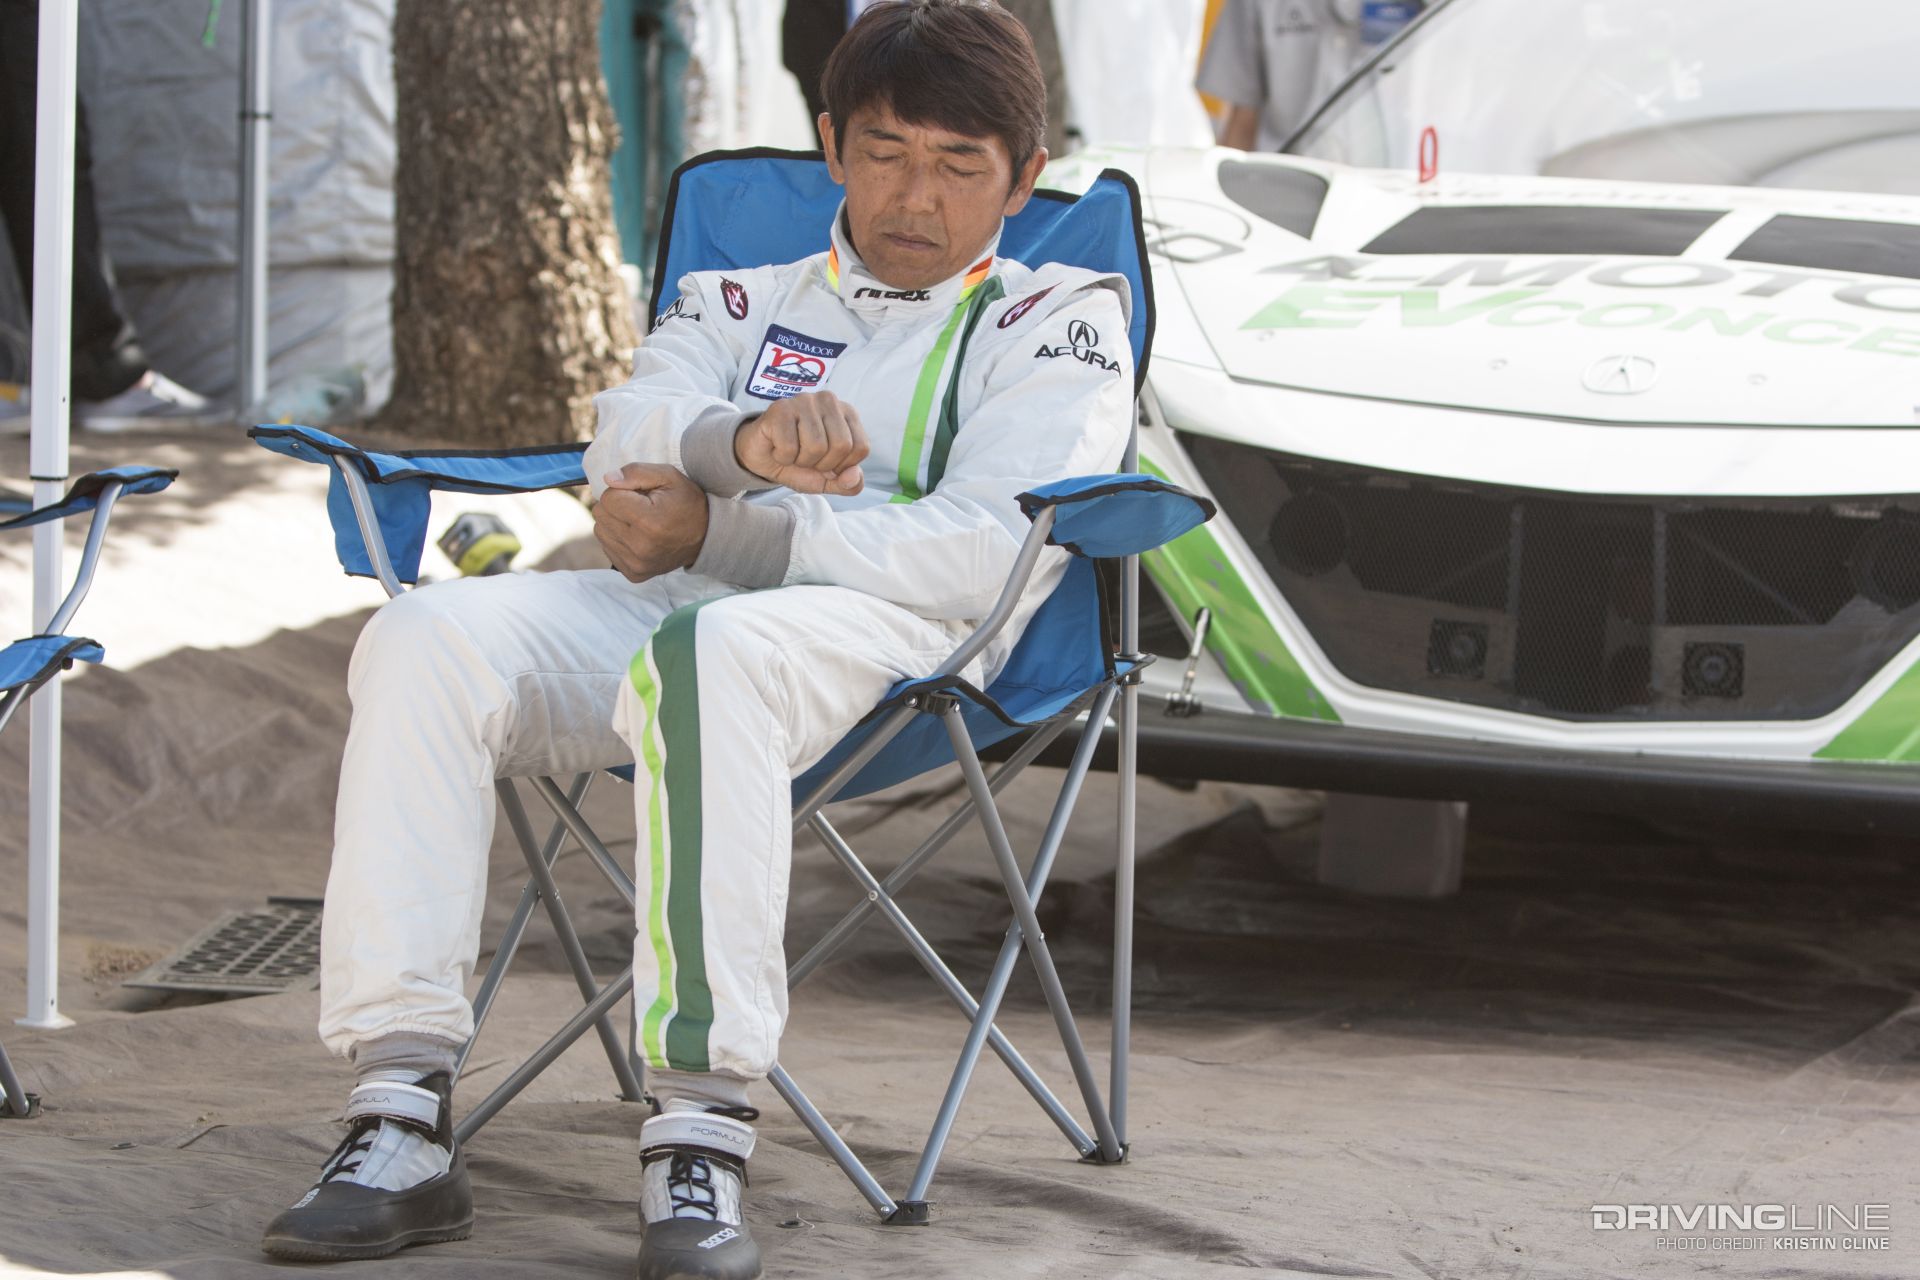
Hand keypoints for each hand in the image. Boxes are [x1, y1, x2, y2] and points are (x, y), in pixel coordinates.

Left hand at [594, 464, 708, 582]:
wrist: (705, 538)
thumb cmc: (686, 503)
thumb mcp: (669, 477)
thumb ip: (637, 472)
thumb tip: (608, 479)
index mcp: (649, 522)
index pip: (608, 498)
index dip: (622, 490)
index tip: (640, 495)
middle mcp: (640, 547)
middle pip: (600, 514)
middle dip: (616, 505)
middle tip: (639, 507)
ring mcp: (636, 564)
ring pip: (600, 531)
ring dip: (615, 522)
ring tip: (638, 522)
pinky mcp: (633, 573)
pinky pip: (607, 548)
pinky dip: (618, 539)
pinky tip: (637, 537)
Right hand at [734, 392, 867, 494]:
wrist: (762, 457)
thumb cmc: (798, 462)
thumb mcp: (828, 480)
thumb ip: (849, 484)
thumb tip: (854, 476)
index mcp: (848, 413)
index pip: (861, 447)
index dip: (842, 466)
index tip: (825, 461)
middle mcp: (829, 400)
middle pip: (841, 446)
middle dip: (822, 464)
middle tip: (806, 457)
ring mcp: (804, 401)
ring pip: (816, 446)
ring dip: (801, 460)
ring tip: (793, 451)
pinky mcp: (780, 408)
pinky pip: (789, 447)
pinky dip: (783, 457)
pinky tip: (778, 446)